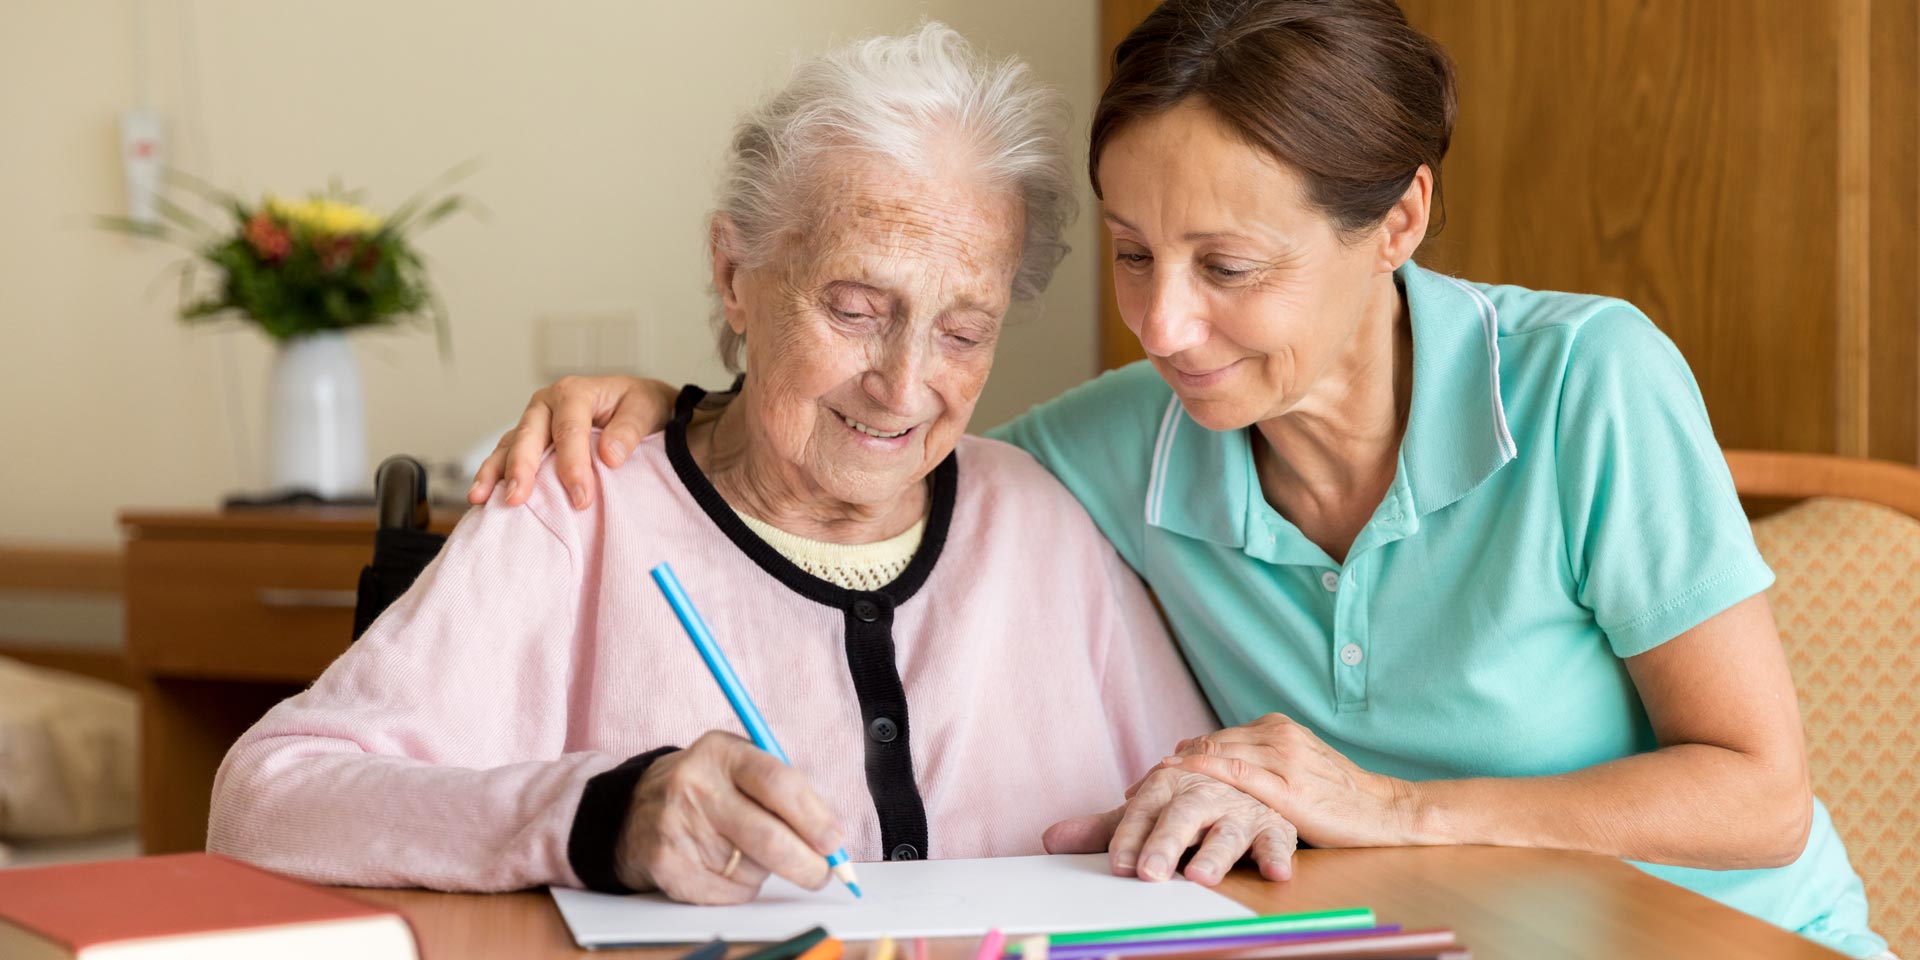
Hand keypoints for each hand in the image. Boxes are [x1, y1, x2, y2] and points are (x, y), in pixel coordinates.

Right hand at [467, 375, 676, 509]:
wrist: (634, 404)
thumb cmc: (638, 406)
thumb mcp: (644, 409)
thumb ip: (629, 430)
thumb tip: (610, 457)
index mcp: (574, 392)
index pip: (570, 430)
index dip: (574, 465)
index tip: (581, 498)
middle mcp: (547, 404)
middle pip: (529, 436)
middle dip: (522, 469)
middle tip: (517, 499)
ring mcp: (533, 423)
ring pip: (509, 446)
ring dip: (494, 473)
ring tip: (481, 499)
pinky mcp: (527, 441)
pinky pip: (505, 457)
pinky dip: (492, 476)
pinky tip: (481, 498)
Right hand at [615, 731, 847, 904]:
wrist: (636, 809)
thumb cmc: (710, 788)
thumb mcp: (740, 766)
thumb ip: (786, 792)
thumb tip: (832, 840)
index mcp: (722, 752)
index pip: (777, 782)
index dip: (813, 816)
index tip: (834, 840)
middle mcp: (695, 786)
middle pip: (767, 836)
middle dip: (805, 862)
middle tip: (823, 873)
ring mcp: (677, 826)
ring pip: (751, 868)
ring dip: (766, 870)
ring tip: (747, 850)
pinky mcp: (667, 864)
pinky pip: (728, 891)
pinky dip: (741, 887)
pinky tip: (724, 865)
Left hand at [1043, 768, 1298, 885]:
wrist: (1247, 777)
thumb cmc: (1189, 807)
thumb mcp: (1148, 814)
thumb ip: (1105, 830)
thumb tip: (1048, 840)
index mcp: (1167, 786)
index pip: (1142, 812)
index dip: (1129, 838)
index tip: (1119, 865)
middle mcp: (1203, 794)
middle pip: (1181, 817)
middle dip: (1165, 844)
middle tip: (1150, 873)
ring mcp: (1239, 809)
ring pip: (1227, 830)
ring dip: (1216, 853)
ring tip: (1201, 875)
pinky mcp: (1273, 824)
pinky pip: (1279, 839)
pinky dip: (1278, 855)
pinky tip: (1276, 873)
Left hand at [1146, 713, 1420, 849]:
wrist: (1386, 810)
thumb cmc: (1338, 796)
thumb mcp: (1298, 766)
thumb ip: (1259, 759)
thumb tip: (1210, 762)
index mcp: (1277, 727)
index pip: (1215, 738)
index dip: (1180, 757)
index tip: (1150, 776)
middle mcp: (1277, 735)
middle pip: (1209, 745)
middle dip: (1170, 768)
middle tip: (1136, 790)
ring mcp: (1283, 758)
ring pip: (1216, 756)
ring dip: (1178, 774)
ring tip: (1144, 794)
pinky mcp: (1288, 786)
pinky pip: (1237, 775)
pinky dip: (1204, 773)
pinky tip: (1181, 783)